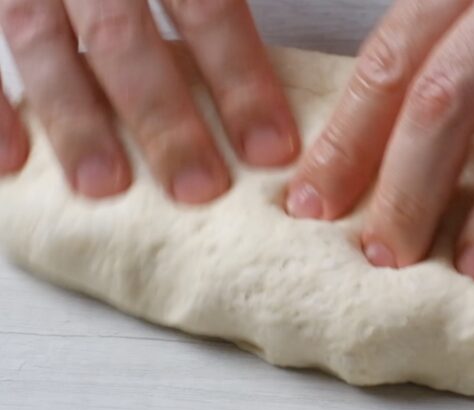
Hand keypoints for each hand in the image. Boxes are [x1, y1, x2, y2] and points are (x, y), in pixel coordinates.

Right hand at [0, 0, 298, 203]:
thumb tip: (303, 42)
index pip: (208, 7)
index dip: (242, 79)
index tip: (272, 149)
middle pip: (125, 36)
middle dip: (163, 118)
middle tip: (199, 187)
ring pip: (43, 42)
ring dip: (76, 120)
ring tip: (106, 188)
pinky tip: (11, 164)